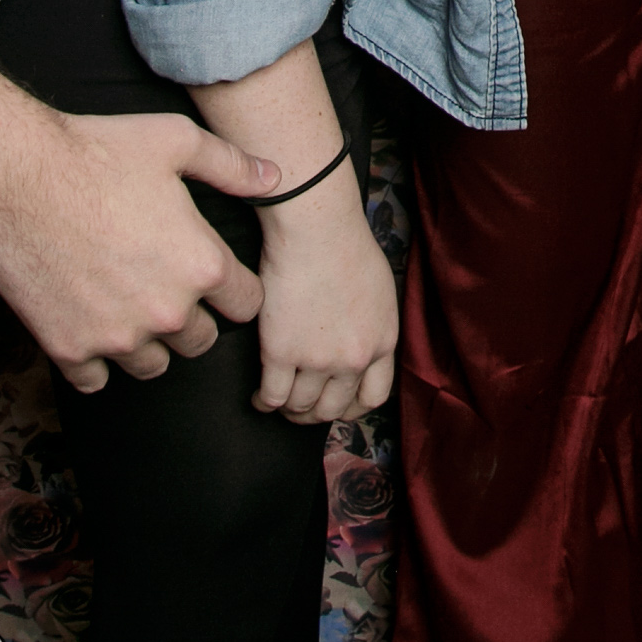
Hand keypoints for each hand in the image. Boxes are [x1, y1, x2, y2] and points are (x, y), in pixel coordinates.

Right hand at [0, 108, 276, 393]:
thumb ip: (231, 166)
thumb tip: (274, 178)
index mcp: (201, 265)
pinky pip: (97, 380)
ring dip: (148, 344)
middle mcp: (166, 311)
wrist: (15, 176)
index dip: (235, 289)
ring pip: (154, 367)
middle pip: (202, 341)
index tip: (216, 277)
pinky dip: (96, 359)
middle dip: (193, 318)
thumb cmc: (98, 151)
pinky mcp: (70, 350)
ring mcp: (117, 337)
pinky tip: (91, 323)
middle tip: (166, 285)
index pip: (247, 305)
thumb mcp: (176, 142)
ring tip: (130, 306)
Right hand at [252, 176, 398, 423]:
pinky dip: (263, 402)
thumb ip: (372, 324)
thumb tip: (356, 341)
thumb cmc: (345, 243)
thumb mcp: (380, 290)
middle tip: (300, 407)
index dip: (351, 408)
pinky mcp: (281, 352)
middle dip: (315, 413)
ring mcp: (317, 359)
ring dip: (288, 409)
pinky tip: (258, 397)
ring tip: (278, 401)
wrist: (316, 227)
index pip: (373, 398)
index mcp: (382, 341)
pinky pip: (272, 396)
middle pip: (333, 408)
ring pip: (300, 407)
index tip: (336, 405)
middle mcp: (354, 358)